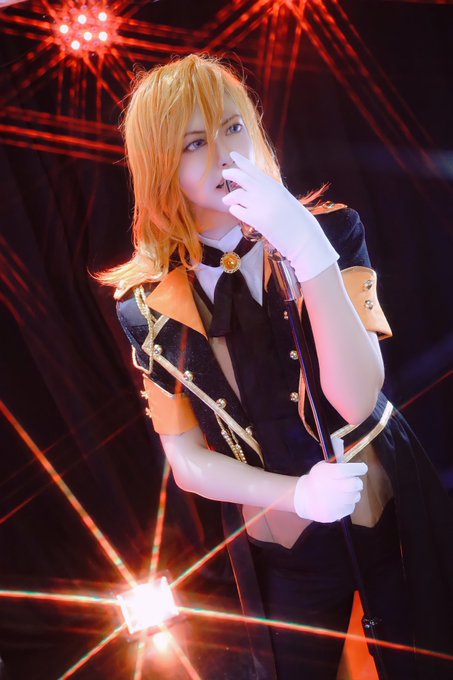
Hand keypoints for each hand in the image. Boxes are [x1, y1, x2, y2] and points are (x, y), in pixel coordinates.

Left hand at [222, 151, 338, 281]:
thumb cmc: (298, 223)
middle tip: (224, 173)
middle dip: (231, 173)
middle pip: (242, 178)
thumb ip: (272, 194)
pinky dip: (234, 210)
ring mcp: (261, 205)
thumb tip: (258, 191)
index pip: (255, 170)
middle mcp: (267, 193)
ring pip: (237, 194)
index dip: (242, 161)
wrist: (305, 238)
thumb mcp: (286, 202)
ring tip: (226, 200)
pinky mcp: (257, 220)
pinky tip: (235, 211)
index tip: (232, 155)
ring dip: (229, 196)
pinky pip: (238, 211)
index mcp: (275, 187)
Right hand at [293, 460, 367, 522]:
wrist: (303, 498)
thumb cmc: (315, 480)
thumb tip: (353, 468)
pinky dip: (348, 503)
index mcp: (327, 473)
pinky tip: (341, 501)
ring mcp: (334, 503)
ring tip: (345, 492)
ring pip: (355, 496)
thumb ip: (336, 466)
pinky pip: (351, 507)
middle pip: (355, 484)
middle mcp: (331, 488)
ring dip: (353, 493)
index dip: (358, 468)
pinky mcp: (336, 514)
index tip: (362, 468)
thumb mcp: (321, 467)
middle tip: (354, 481)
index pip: (348, 470)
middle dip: (357, 482)